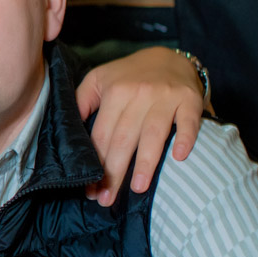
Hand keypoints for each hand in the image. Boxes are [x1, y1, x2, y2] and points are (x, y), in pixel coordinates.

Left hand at [76, 46, 205, 205]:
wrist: (171, 57)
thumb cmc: (129, 76)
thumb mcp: (99, 80)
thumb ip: (81, 102)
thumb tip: (68, 132)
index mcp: (115, 92)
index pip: (102, 135)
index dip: (95, 163)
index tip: (90, 190)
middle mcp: (140, 94)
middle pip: (124, 139)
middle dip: (114, 173)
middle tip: (107, 199)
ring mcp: (166, 97)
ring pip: (153, 134)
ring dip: (146, 163)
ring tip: (138, 188)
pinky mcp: (189, 100)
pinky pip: (188, 122)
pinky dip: (185, 138)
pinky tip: (179, 158)